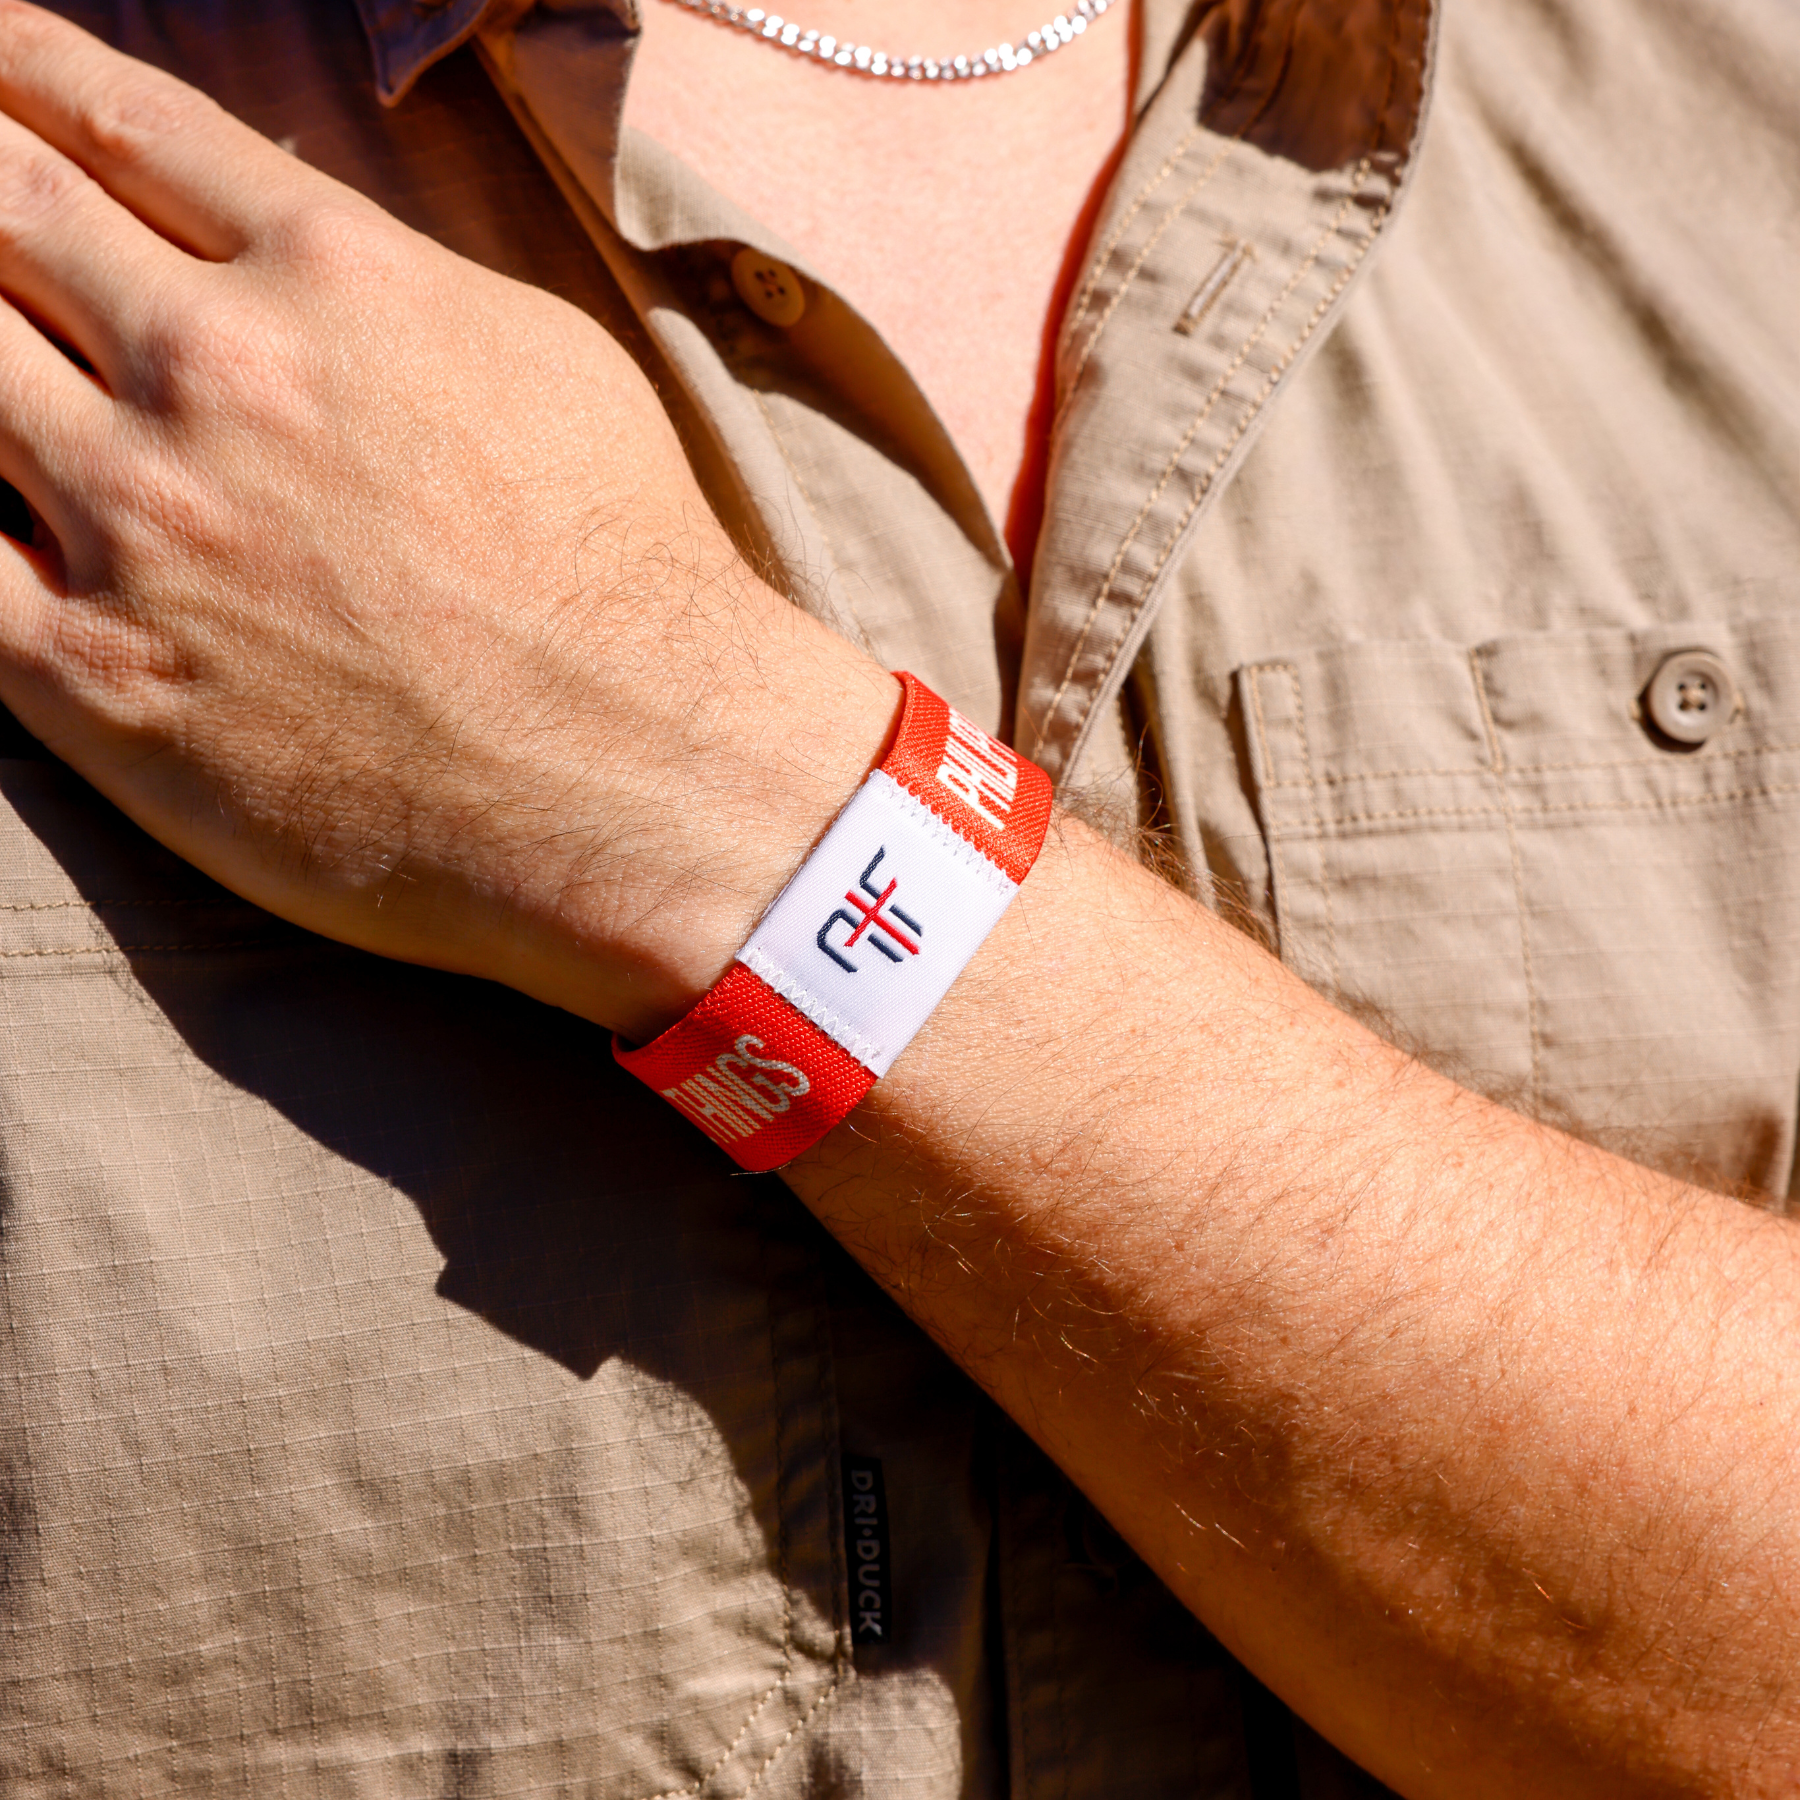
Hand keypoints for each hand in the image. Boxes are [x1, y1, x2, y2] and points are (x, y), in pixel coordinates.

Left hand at [0, 3, 894, 1036]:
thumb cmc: (627, 579)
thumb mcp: (542, 363)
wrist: (643, 774)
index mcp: (331, 279)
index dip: (23, 75)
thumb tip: (284, 252)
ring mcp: (138, 525)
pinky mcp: (96, 675)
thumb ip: (391, 283)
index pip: (119, 123)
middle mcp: (213, 376)